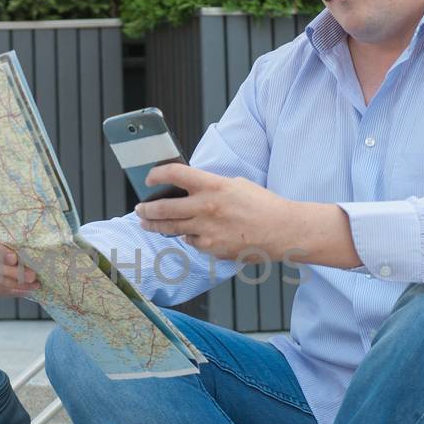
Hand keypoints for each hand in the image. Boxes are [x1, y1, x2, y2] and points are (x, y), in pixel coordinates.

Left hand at [134, 164, 300, 262]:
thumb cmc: (263, 205)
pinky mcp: (211, 249)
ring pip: (171, 229)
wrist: (283, 231)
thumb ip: (210, 186)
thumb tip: (189, 189)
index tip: (149, 178)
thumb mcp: (236, 184)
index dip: (156, 174)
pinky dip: (190, 238)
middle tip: (139, 209)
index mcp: (213, 186)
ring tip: (148, 224)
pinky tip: (193, 234)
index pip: (174, 174)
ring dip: (156, 226)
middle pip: (163, 208)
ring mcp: (207, 231)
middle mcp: (206, 208)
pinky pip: (192, 242)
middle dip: (146, 210)